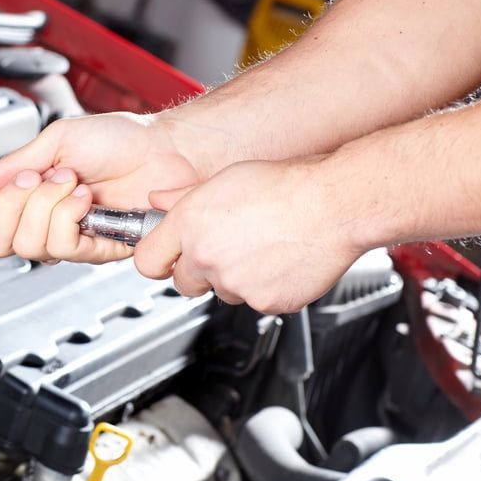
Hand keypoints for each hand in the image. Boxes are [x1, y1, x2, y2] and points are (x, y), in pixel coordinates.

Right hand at [0, 112, 208, 262]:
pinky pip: (64, 247)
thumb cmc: (120, 140)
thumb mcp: (57, 140)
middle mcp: (44, 221)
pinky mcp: (95, 247)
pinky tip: (83, 198)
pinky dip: (68, 217)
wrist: (163, 149)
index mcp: (28, 197)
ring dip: (45, 207)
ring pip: (29, 245)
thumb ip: (14, 163)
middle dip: (8, 208)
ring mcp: (68, 236)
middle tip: (31, 181)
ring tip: (68, 182)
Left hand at [135, 158, 365, 313]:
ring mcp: (235, 283)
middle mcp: (206, 256)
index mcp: (189, 223)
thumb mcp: (224, 179)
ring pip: (222, 292)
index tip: (165, 258)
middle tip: (224, 251)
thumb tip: (157, 200)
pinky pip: (255, 302)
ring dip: (234, 279)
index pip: (146, 260)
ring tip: (260, 249)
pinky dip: (264, 288)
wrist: (334, 204)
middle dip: (197, 272)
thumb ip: (181, 196)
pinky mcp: (264, 302)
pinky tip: (278, 261)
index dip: (158, 260)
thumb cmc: (285, 186)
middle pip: (183, 283)